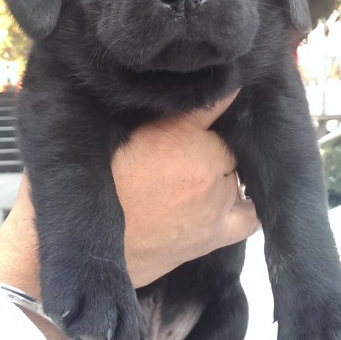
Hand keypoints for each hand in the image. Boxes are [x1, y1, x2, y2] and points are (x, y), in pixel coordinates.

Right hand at [113, 92, 258, 285]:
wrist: (91, 245)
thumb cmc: (98, 184)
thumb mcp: (119, 133)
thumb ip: (158, 115)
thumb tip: (183, 94)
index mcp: (180, 133)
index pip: (216, 102)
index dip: (212, 101)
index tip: (209, 102)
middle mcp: (207, 163)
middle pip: (226, 144)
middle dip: (210, 145)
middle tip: (184, 154)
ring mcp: (217, 200)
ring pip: (235, 176)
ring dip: (222, 174)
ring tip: (194, 180)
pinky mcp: (216, 233)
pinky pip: (249, 216)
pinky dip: (245, 205)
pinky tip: (234, 200)